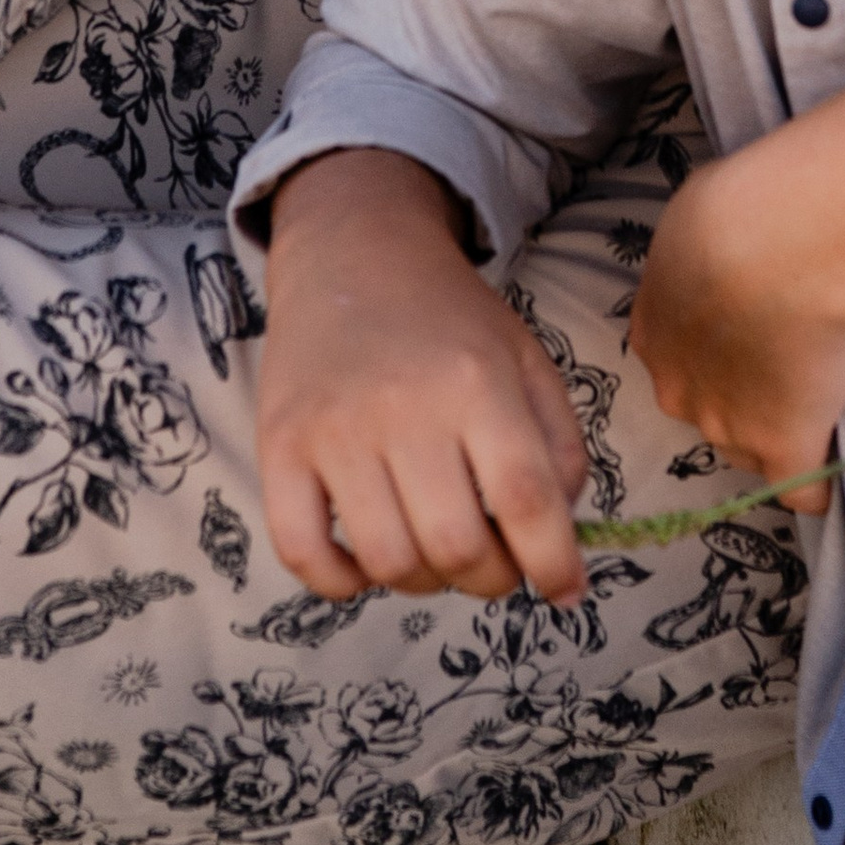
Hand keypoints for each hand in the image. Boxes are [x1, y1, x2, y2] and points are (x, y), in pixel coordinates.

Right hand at [259, 150, 589, 604]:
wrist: (351, 255)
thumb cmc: (449, 320)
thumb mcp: (526, 361)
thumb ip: (560, 448)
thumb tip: (559, 545)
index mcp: (478, 382)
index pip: (526, 499)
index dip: (552, 563)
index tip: (564, 589)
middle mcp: (405, 406)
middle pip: (456, 545)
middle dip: (490, 579)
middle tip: (490, 561)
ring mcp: (335, 430)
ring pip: (388, 561)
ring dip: (423, 582)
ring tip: (432, 550)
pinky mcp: (279, 446)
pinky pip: (302, 553)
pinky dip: (339, 582)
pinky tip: (364, 561)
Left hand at [629, 79, 844, 516]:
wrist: (785, 242)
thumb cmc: (739, 208)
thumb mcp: (697, 218)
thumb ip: (700, 256)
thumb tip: (719, 256)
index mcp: (654, 330)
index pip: (679, 363)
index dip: (718, 351)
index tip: (754, 330)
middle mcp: (680, 389)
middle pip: (710, 411)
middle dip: (743, 394)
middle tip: (794, 353)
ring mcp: (731, 425)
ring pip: (750, 448)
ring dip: (781, 429)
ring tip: (826, 389)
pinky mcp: (786, 447)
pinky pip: (802, 492)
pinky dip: (819, 485)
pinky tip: (837, 461)